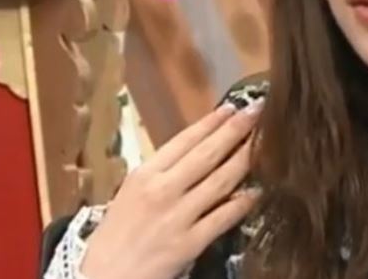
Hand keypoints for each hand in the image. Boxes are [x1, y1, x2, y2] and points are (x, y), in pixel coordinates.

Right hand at [80, 103, 259, 278]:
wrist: (101, 276)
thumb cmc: (117, 232)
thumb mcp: (133, 191)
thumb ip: (163, 170)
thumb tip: (200, 146)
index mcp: (145, 173)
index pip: (185, 140)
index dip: (212, 122)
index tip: (233, 106)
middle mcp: (162, 189)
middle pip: (207, 154)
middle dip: (236, 129)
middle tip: (258, 110)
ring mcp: (177, 216)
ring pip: (221, 180)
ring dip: (246, 157)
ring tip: (267, 141)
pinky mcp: (189, 243)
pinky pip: (224, 216)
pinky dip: (243, 201)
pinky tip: (259, 189)